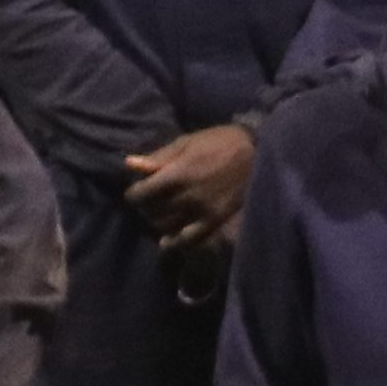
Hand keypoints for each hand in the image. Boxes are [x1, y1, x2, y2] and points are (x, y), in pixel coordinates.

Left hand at [126, 124, 258, 252]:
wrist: (256, 152)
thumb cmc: (219, 142)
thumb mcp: (186, 142)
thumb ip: (159, 157)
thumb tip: (129, 164)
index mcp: (177, 174)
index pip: (141, 194)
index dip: (133, 194)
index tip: (135, 192)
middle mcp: (186, 196)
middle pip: (152, 211)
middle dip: (145, 207)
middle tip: (147, 202)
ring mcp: (201, 211)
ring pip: (166, 226)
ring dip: (156, 222)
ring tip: (158, 215)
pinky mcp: (214, 220)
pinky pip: (189, 239)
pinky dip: (174, 243)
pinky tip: (167, 241)